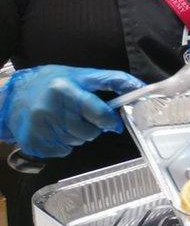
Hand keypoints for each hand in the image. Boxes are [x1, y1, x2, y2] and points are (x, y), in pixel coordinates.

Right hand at [0, 65, 144, 157]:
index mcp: (66, 88)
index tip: (115, 125)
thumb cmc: (54, 82)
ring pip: (78, 142)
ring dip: (79, 135)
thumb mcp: (82, 75)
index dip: (110, 120)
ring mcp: (40, 126)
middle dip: (93, 127)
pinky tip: (56, 129)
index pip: (96, 110)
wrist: (14, 95)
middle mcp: (51, 107)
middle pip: (89, 131)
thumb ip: (111, 81)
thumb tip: (140, 87)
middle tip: (83, 116)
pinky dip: (65, 144)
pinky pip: (64, 151)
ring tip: (67, 120)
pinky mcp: (33, 142)